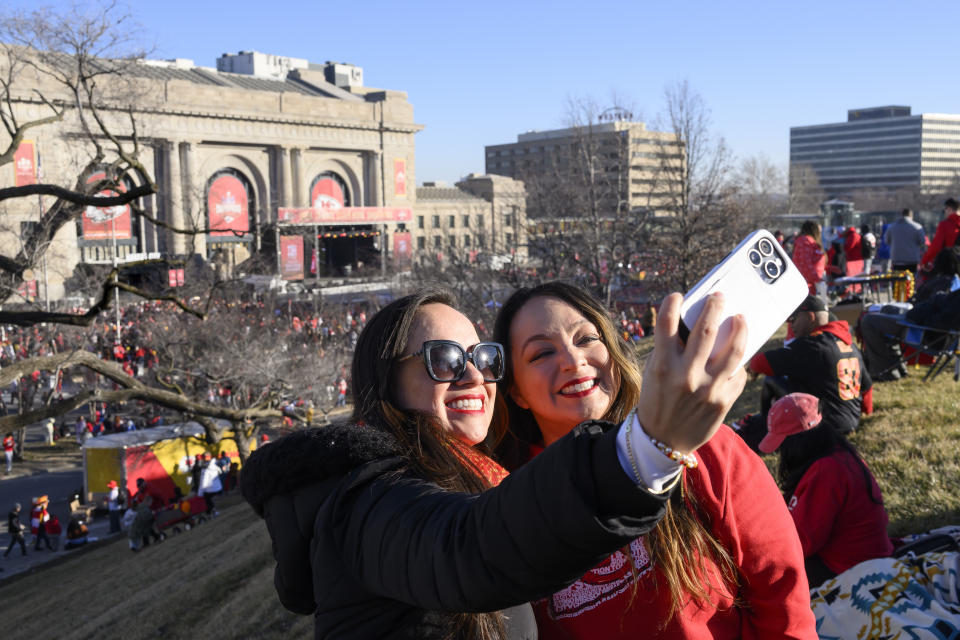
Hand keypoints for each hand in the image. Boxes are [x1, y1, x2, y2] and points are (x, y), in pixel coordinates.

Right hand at [635, 292, 746, 454]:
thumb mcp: (654, 374)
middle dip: (715, 306)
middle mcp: (686, 375)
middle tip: (719, 297)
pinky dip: (737, 363)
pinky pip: (737, 373)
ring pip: (733, 349)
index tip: (677, 295)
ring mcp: (708, 388)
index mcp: (663, 366)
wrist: (664, 441)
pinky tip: (735, 358)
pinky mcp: (724, 400)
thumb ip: (670, 351)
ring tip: (740, 318)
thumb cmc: (657, 401)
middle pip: (706, 330)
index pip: (666, 324)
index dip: (672, 303)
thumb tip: (692, 325)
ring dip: (740, 328)